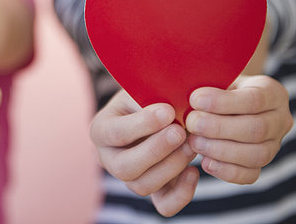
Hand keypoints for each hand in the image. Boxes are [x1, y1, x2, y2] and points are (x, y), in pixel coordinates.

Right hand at [90, 90, 198, 216]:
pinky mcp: (153, 191)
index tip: (168, 111)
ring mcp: (129, 177)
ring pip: (143, 186)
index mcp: (101, 130)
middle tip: (180, 132)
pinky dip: (182, 193)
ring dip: (171, 167)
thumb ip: (152, 99)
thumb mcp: (146, 90)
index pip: (116, 133)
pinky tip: (194, 171)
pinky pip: (164, 206)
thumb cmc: (152, 95)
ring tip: (191, 144)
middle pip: (125, 168)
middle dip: (155, 151)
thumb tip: (171, 111)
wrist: (163, 109)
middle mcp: (108, 158)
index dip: (143, 125)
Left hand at [186, 75, 293, 183]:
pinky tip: (205, 162)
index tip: (195, 99)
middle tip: (191, 123)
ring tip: (194, 141)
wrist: (225, 103)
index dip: (223, 102)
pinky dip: (226, 171)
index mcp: (272, 93)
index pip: (254, 99)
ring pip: (256, 155)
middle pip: (257, 129)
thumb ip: (211, 85)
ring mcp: (275, 145)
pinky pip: (250, 175)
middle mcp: (280, 119)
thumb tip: (193, 99)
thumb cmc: (219, 88)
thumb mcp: (219, 78)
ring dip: (220, 150)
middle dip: (219, 128)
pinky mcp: (263, 165)